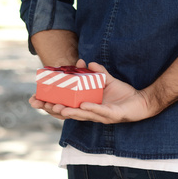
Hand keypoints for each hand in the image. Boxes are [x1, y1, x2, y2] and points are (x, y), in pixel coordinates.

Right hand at [30, 60, 155, 122]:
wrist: (142, 102)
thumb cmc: (123, 95)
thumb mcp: (107, 80)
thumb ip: (96, 72)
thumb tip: (85, 62)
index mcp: (86, 106)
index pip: (63, 107)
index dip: (49, 105)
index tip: (35, 99)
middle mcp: (90, 113)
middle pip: (67, 114)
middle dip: (52, 110)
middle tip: (39, 104)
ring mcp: (101, 116)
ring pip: (81, 115)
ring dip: (68, 111)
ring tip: (56, 107)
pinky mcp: (112, 115)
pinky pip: (100, 112)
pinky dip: (91, 108)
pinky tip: (82, 104)